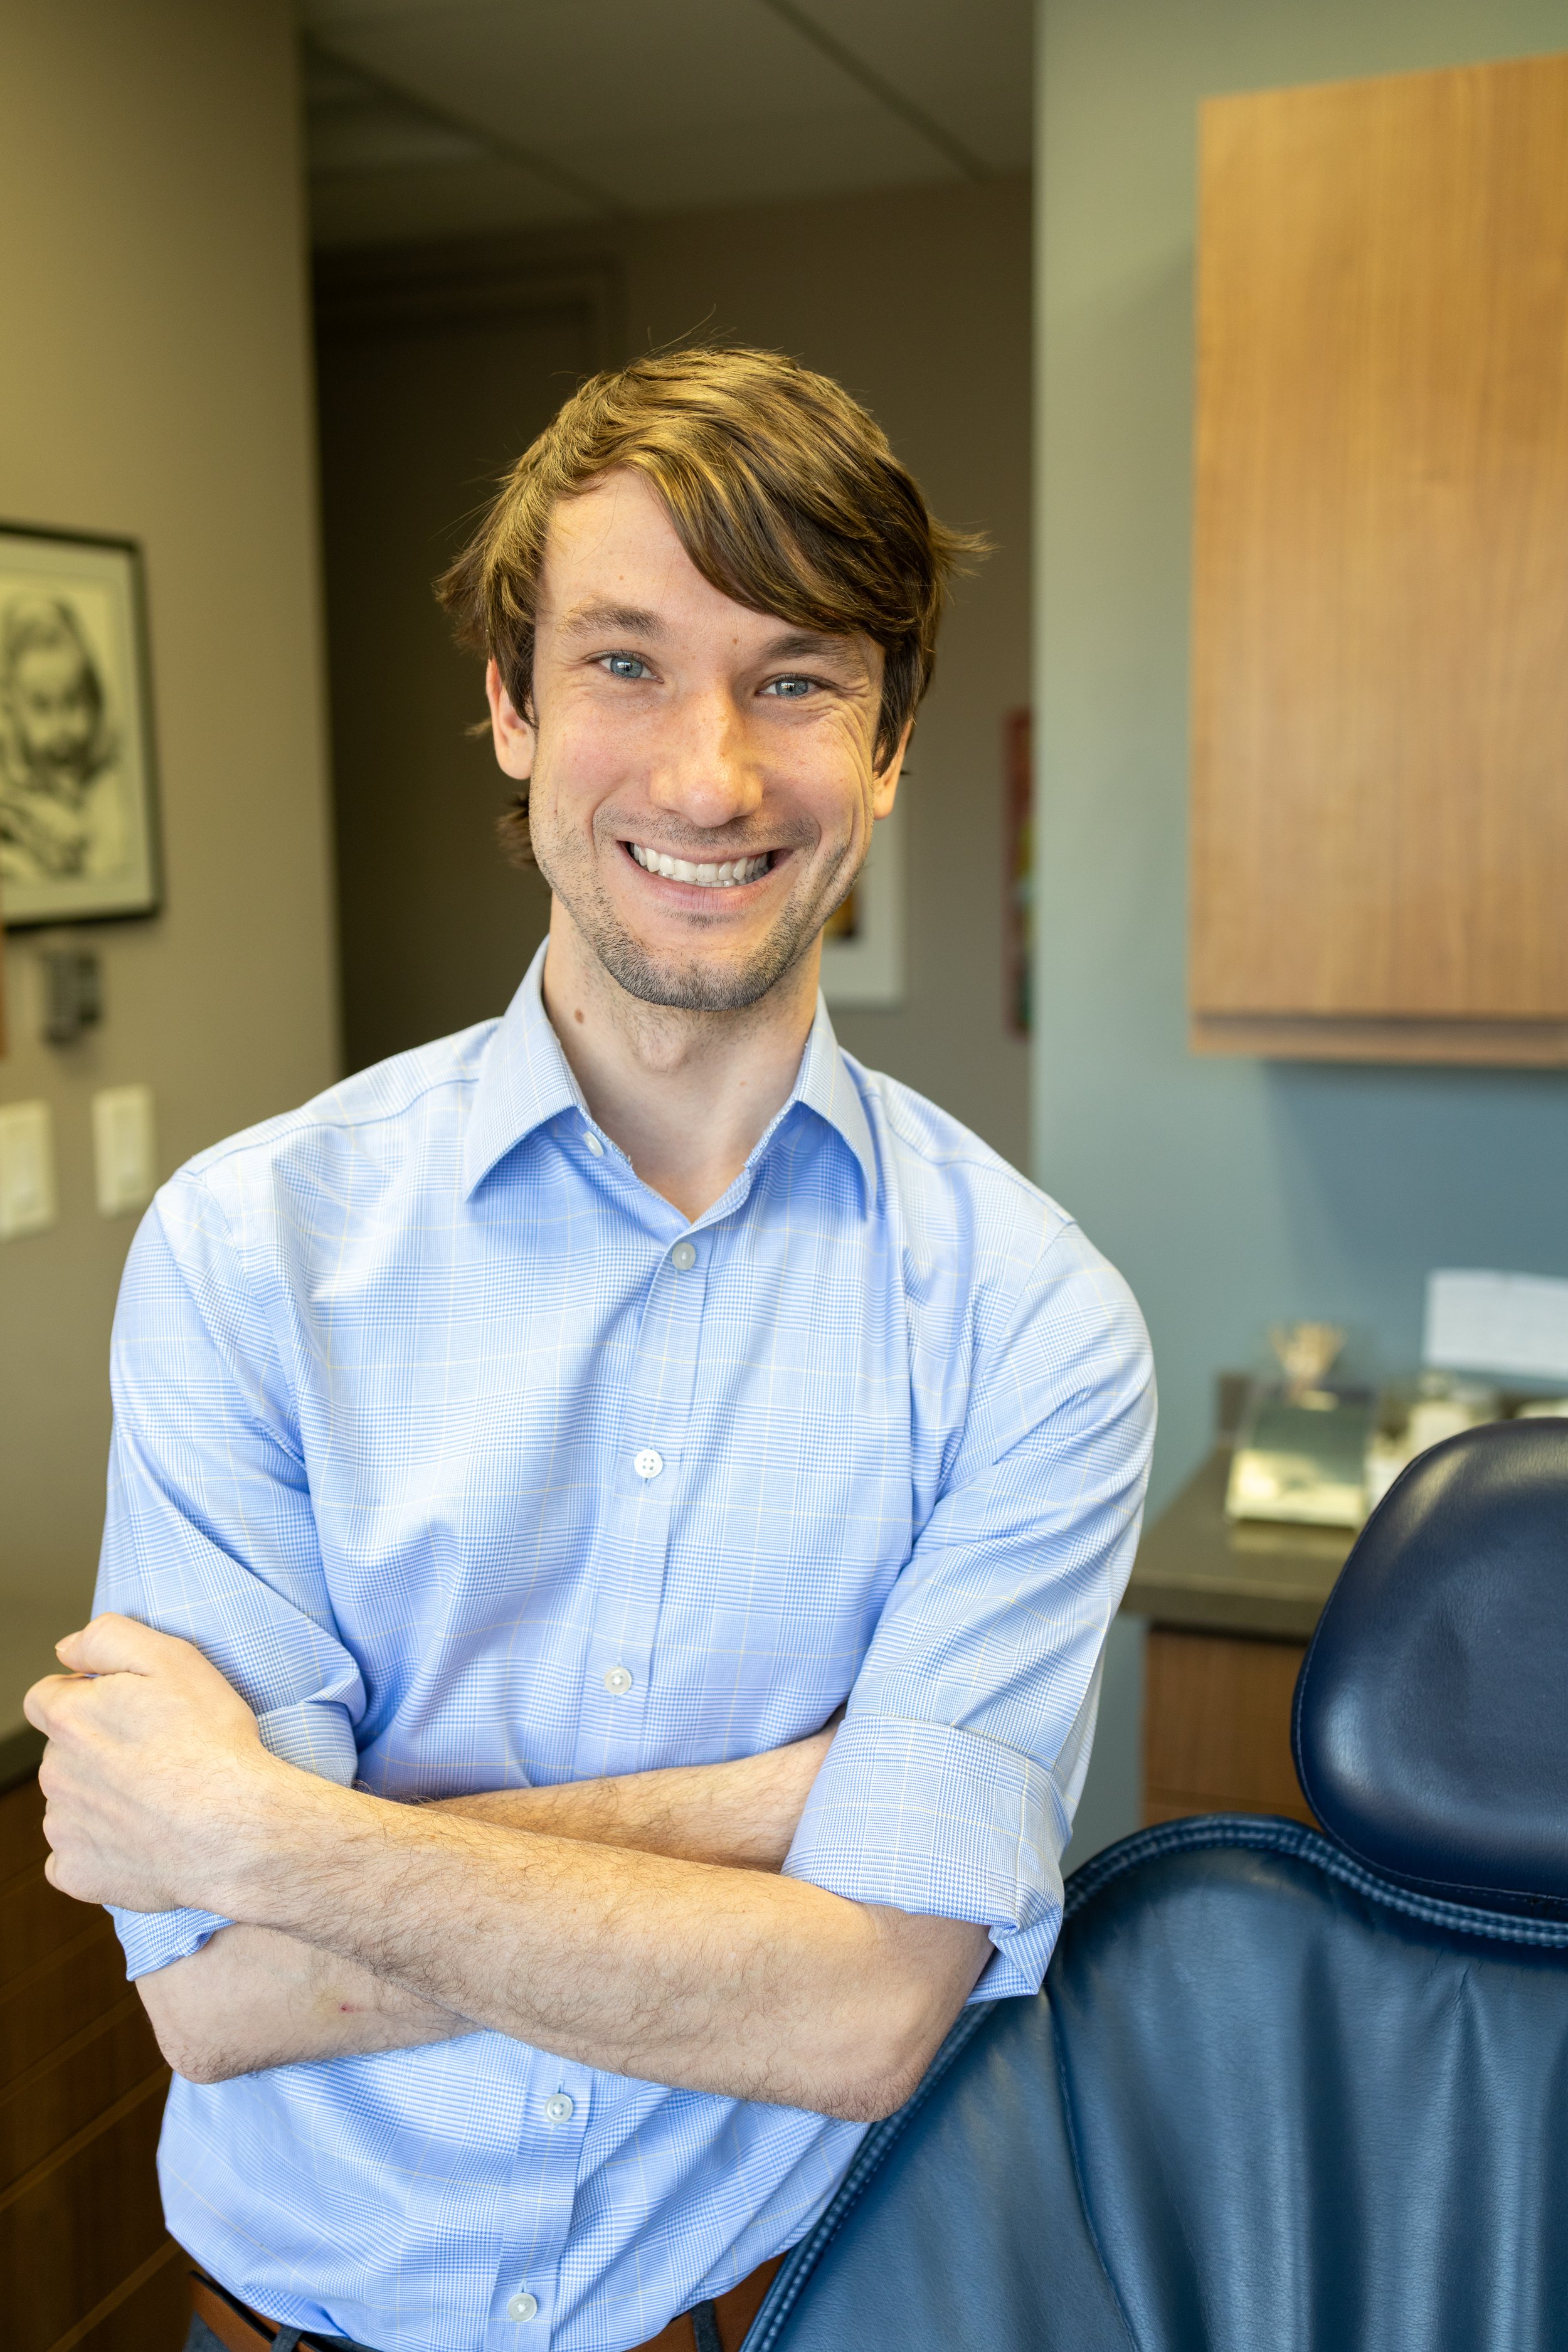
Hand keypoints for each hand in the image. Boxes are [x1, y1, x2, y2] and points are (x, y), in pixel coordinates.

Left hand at [24, 1614, 294, 1913]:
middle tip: (155, 1754)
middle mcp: (55, 1772)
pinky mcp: (77, 1872)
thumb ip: (107, 1638)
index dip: (85, 1698)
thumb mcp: (172, 1659)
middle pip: (62, 1751)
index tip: (127, 1711)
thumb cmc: (212, 1742)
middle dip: (97, 1748)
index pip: (46, 1698)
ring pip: (70, 1802)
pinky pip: (74, 1856)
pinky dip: (99, 1848)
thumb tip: (66, 1650)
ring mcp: (63, 1827)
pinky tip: (140, 1838)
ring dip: (99, 1797)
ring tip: (156, 1798)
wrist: (236, 1828)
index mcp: (70, 1719)